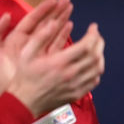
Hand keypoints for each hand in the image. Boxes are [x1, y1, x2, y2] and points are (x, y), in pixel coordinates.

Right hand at [0, 0, 105, 116]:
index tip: (93, 27)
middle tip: (96, 35)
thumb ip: (40, 37)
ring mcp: (75, 86)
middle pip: (95, 56)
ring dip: (100, 56)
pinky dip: (96, 71)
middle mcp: (70, 75)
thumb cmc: (23, 76)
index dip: (93, 34)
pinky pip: (93, 82)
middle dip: (99, 42)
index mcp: (59, 62)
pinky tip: (91, 65)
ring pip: (97, 69)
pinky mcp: (75, 94)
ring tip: (95, 48)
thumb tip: (53, 22)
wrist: (23, 101)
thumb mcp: (26, 53)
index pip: (86, 46)